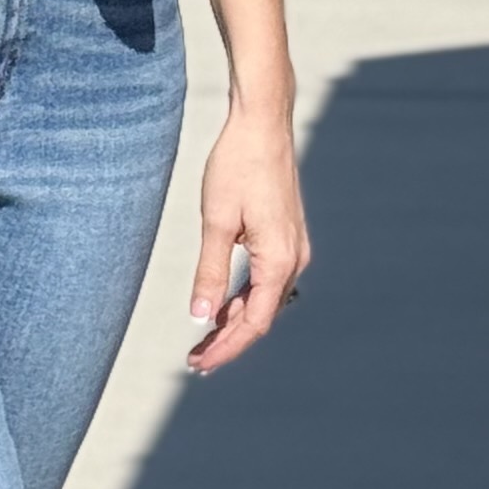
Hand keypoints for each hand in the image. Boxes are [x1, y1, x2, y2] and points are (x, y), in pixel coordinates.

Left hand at [183, 107, 306, 375]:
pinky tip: (222, 306)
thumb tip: (201, 317)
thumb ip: (210, 272)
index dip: (227, 347)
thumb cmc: (237, 167)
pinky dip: (243, 297)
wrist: (261, 125)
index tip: (199, 364)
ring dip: (235, 321)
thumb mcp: (217, 222)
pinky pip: (266, 280)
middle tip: (195, 361)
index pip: (253, 322)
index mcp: (278, 260)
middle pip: (261, 316)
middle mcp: (293, 258)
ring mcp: (292, 247)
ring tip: (204, 340)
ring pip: (264, 299)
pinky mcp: (285, 236)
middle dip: (229, 341)